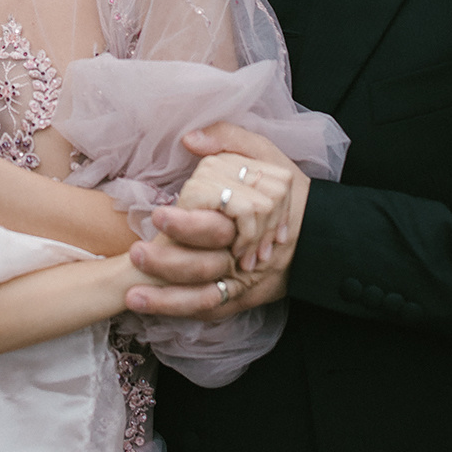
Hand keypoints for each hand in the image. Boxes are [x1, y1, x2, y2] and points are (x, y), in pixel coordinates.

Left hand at [126, 123, 308, 319]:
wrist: (318, 234)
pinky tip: (151, 309)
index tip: (157, 216)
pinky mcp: (241, 298)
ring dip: (168, 301)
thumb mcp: (265, 153)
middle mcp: (246, 256)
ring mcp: (244, 282)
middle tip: (136, 255)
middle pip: (206, 267)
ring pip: (205, 299)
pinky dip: (182, 313)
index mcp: (253, 218)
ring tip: (133, 298)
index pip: (218, 226)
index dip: (187, 224)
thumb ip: (227, 140)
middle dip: (168, 265)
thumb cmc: (287, 190)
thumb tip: (189, 139)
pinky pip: (210, 312)